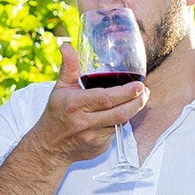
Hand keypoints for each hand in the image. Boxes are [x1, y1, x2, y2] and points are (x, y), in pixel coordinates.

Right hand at [27, 42, 148, 164]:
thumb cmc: (55, 115)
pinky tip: (121, 113)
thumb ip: (69, 67)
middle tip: (145, 92)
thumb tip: (66, 46)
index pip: (106, 98)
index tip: (139, 85)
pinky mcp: (100, 147)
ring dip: (131, 111)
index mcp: (76, 105)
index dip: (126, 92)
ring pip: (120, 123)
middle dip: (137, 102)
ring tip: (138, 99)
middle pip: (119, 113)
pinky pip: (115, 132)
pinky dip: (120, 122)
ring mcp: (93, 137)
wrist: (49, 147)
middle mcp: (85, 122)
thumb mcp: (60, 88)